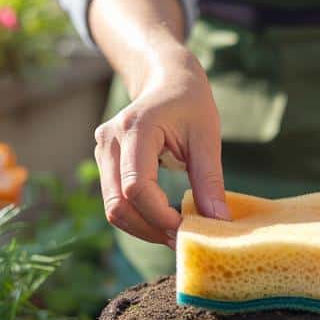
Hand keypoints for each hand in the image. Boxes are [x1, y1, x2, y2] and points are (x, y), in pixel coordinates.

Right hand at [87, 0, 229, 246]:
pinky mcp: (104, 162)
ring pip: (113, 208)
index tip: (189, 228)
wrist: (166, 78)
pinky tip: (164, 219)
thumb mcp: (207, 136)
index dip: (161, 216)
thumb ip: (210, 181)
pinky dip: (138, 217)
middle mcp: (109, 140)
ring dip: (143, 228)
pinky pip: (115, 200)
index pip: (137, 187)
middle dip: (151, 229)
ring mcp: (102, 151)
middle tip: (183, 240)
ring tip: (176, 232)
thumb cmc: (190, 102)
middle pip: (118, 204)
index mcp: (136, 128)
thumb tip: (218, 223)